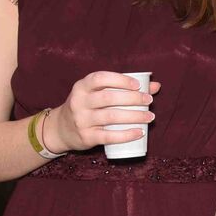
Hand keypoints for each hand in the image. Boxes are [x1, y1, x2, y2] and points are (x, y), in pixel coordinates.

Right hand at [42, 72, 160, 154]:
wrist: (61, 129)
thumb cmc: (87, 106)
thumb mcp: (98, 93)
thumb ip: (123, 88)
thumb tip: (155, 86)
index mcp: (82, 86)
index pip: (101, 78)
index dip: (120, 80)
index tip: (138, 85)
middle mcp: (79, 101)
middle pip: (108, 98)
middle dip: (133, 98)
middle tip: (149, 100)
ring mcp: (81, 120)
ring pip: (111, 117)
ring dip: (134, 116)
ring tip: (150, 117)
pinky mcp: (86, 137)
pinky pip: (108, 136)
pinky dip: (126, 135)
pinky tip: (140, 132)